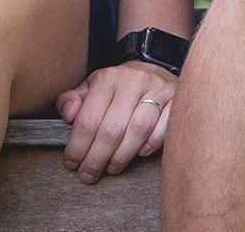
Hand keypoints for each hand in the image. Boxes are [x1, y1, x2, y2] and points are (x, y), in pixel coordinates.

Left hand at [55, 60, 174, 182]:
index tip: (72, 163)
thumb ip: (71, 100)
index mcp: (107, 78)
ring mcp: (157, 89)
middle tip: (88, 174)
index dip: (77, 147)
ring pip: (138, 131)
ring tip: (111, 167)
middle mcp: (133, 81)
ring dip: (122, 156)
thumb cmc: (116, 88)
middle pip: (111, 129)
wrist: (151, 70)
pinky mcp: (175, 99)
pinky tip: (139, 153)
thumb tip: (68, 116)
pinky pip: (164, 128)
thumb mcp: (89, 88)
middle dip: (97, 159)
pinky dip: (151, 144)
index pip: (88, 119)